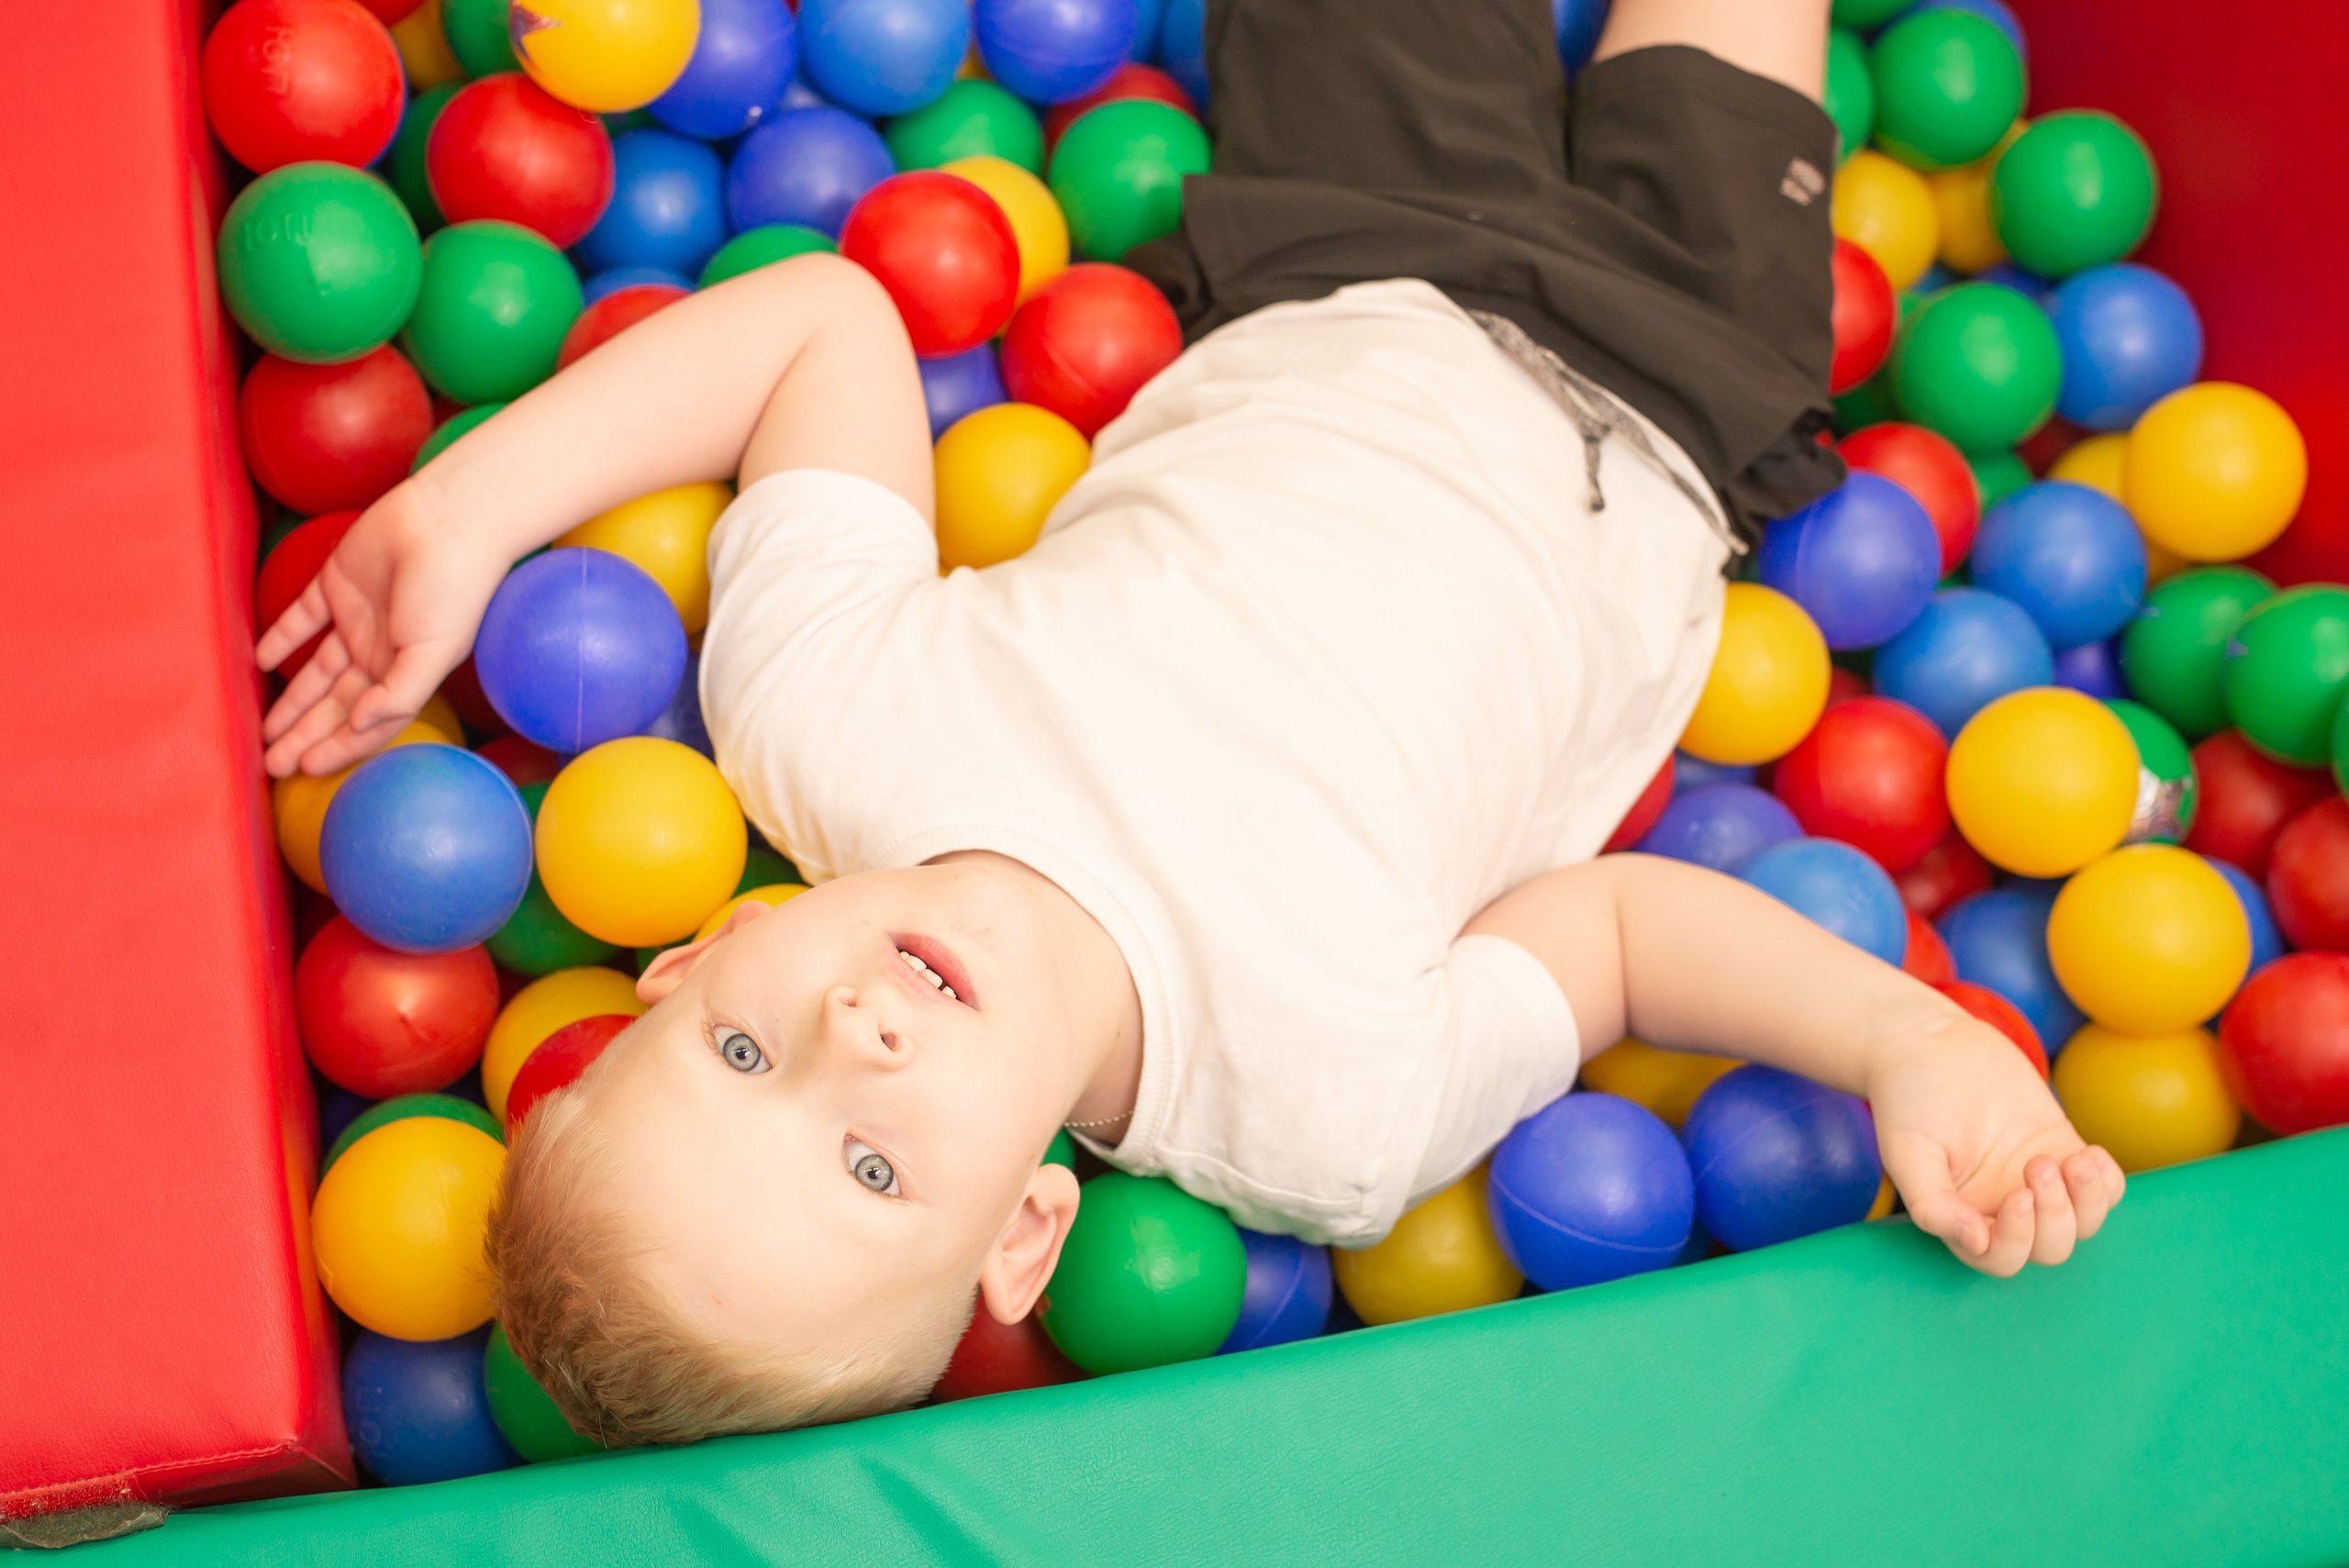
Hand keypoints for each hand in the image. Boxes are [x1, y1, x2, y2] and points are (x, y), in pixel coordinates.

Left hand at [257, 479, 511, 778]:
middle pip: (335, 704)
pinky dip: (282, 638)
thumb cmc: (455, 590)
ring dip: (291, 700)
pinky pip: (302, 618)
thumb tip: (357, 728)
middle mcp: (379, 652)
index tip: (305, 770)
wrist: (450, 522)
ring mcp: (356, 619)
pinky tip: (262, 662)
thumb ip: (399, 695)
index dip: (338, 748)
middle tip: (272, 764)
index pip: (366, 722)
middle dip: (305, 735)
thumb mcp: (434, 652)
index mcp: (405, 673)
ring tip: (264, 732)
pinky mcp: (336, 584)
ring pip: (315, 671)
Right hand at [1866, 1018, 2126, 1276]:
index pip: (2000, 1258)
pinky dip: (2107, 1181)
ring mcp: (2037, 1180)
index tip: (2017, 1195)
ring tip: (2073, 1160)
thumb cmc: (1909, 1097)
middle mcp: (2002, 1205)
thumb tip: (1976, 1243)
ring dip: (2087, 1201)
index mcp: (1962, 1215)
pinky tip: (2089, 1154)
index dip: (2017, 1241)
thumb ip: (1932, 1204)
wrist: (1931, 1042)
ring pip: (2083, 1223)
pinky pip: (2103, 1187)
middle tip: (2039, 1165)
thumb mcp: (1908, 1153)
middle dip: (2056, 1217)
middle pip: (2048, 1248)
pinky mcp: (2062, 1148)